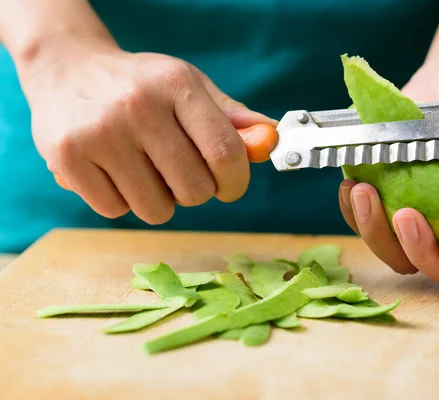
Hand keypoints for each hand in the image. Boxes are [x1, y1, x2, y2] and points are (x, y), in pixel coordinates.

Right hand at [20, 35, 275, 223]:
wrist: (65, 70)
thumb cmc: (140, 85)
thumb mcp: (188, 85)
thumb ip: (232, 116)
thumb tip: (270, 142)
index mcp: (176, 86)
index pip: (226, 154)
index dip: (236, 182)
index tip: (230, 186)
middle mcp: (137, 108)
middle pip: (194, 190)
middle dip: (197, 191)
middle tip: (180, 171)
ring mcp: (98, 135)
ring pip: (156, 210)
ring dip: (159, 200)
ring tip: (145, 170)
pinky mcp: (67, 160)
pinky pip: (116, 211)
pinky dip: (122, 200)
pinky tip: (114, 171)